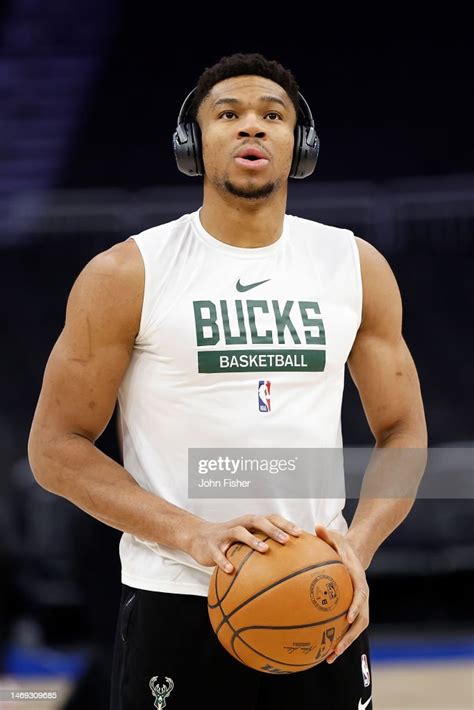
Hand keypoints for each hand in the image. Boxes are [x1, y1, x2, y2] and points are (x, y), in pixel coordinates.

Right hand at [187, 514, 301, 572]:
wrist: (199, 538)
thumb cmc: (231, 541)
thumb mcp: (247, 538)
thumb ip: (265, 544)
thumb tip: (290, 560)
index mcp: (250, 523)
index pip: (270, 518)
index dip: (285, 524)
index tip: (300, 534)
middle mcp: (239, 525)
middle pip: (257, 521)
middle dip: (273, 530)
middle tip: (287, 540)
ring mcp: (225, 534)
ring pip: (239, 533)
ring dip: (252, 540)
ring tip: (265, 550)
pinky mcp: (212, 546)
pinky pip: (218, 553)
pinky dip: (224, 561)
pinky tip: (231, 570)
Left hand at [314, 524, 369, 663]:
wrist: (354, 554)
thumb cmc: (341, 546)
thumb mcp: (335, 537)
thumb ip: (326, 534)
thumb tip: (317, 526)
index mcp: (358, 578)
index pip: (361, 594)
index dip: (356, 606)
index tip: (348, 617)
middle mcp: (362, 594)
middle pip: (361, 619)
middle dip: (350, 636)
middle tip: (336, 648)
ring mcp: (358, 605)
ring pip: (356, 629)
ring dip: (344, 644)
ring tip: (329, 658)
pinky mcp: (351, 610)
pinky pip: (346, 628)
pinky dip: (337, 639)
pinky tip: (321, 651)